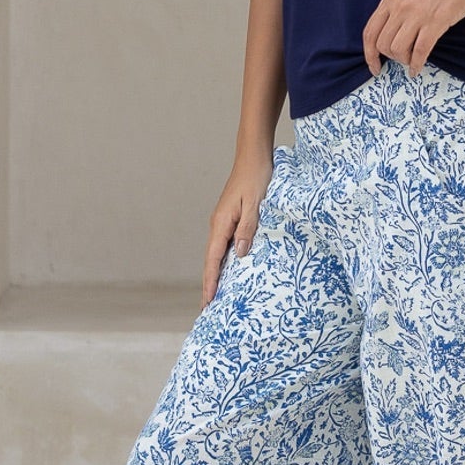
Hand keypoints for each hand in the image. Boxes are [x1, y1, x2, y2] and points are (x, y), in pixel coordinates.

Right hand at [201, 146, 274, 307]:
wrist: (253, 155)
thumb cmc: (257, 177)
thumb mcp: (256, 204)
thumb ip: (248, 229)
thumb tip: (239, 255)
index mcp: (222, 223)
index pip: (213, 259)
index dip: (210, 282)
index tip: (207, 302)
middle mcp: (219, 224)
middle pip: (212, 260)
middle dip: (210, 284)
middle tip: (208, 309)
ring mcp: (224, 221)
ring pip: (217, 254)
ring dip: (217, 274)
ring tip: (217, 296)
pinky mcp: (231, 218)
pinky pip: (225, 245)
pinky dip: (224, 261)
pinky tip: (231, 270)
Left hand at [362, 0, 464, 76]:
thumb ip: (397, 10)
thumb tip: (390, 37)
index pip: (370, 32)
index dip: (369, 54)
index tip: (375, 66)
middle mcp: (400, 6)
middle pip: (383, 45)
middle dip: (391, 58)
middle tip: (403, 59)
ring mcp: (417, 14)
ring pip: (398, 50)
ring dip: (404, 61)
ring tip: (413, 59)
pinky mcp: (435, 22)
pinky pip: (419, 52)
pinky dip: (416, 65)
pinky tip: (417, 69)